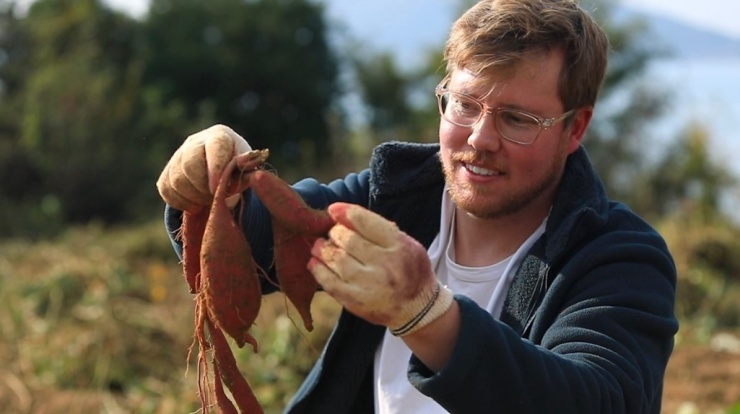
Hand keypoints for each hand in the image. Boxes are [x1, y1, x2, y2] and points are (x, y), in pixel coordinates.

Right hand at [156, 124, 251, 211]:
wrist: (223, 172)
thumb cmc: (239, 169)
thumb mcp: (248, 169)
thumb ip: (246, 170)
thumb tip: (240, 172)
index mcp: (220, 137)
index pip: (214, 148)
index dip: (215, 170)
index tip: (217, 190)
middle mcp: (195, 142)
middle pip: (189, 165)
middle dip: (203, 188)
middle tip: (215, 197)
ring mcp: (178, 155)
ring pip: (176, 180)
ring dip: (193, 197)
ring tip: (208, 201)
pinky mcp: (167, 171)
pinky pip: (166, 189)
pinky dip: (180, 202)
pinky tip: (195, 205)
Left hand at [309, 203, 452, 335]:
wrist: (417, 309)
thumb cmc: (409, 271)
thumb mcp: (405, 243)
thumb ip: (379, 229)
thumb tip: (345, 214)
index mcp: (399, 246)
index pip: (366, 222)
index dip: (345, 213)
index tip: (333, 210)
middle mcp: (384, 265)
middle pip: (347, 239)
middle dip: (335, 232)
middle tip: (333, 233)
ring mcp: (368, 285)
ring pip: (336, 259)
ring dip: (323, 248)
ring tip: (320, 245)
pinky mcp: (355, 302)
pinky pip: (329, 282)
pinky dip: (318, 269)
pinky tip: (314, 262)